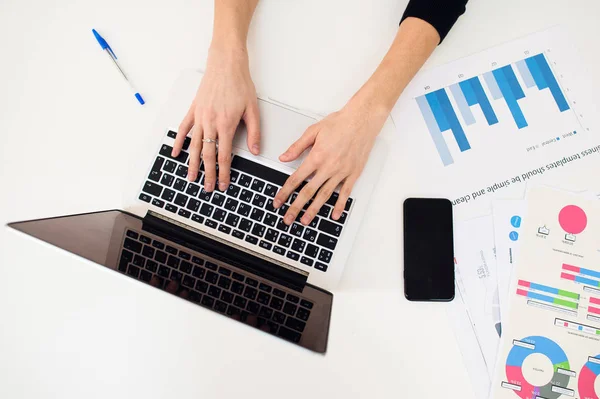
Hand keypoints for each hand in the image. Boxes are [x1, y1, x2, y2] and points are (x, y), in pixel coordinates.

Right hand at [172, 46, 259, 191]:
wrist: (226, 63)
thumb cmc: (240, 83)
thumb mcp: (253, 109)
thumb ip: (254, 132)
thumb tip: (255, 151)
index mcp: (226, 124)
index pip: (224, 155)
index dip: (223, 172)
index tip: (222, 184)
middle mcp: (210, 122)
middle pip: (208, 154)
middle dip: (207, 174)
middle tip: (207, 188)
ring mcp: (200, 116)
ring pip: (194, 145)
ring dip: (192, 163)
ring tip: (191, 177)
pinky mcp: (193, 109)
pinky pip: (184, 129)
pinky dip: (179, 142)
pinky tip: (176, 153)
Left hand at [273, 100, 387, 225]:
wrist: (362, 120)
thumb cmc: (340, 123)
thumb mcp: (313, 131)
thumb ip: (297, 147)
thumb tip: (283, 157)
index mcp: (316, 157)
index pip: (296, 179)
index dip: (285, 192)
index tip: (278, 202)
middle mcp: (328, 167)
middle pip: (308, 192)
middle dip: (296, 207)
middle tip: (287, 219)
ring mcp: (341, 172)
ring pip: (325, 196)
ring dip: (314, 210)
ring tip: (305, 221)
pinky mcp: (353, 174)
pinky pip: (345, 193)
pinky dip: (339, 205)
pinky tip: (334, 215)